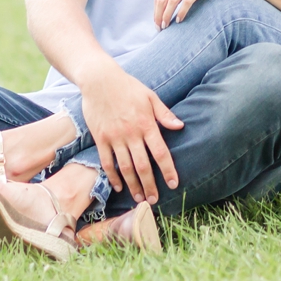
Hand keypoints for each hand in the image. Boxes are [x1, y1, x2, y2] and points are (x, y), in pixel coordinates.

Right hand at [80, 66, 183, 203]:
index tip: (173, 184)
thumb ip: (165, 114)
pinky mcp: (100, 138)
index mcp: (147, 124)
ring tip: (139, 198)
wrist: (99, 80)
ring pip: (125, 168)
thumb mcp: (150, 96)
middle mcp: (131, 134)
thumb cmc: (128, 87)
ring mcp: (114, 137)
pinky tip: (119, 187)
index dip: (168, 170)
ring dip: (133, 185)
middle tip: (154, 200)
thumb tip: (180, 126)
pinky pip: (107, 162)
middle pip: (143, 166)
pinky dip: (113, 177)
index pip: (160, 152)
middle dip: (150, 185)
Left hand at [153, 0, 241, 27]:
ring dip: (167, 15)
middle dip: (158, 16)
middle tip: (159, 28)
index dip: (156, 12)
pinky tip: (179, 20)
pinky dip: (181, 12)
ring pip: (172, 1)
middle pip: (162, 0)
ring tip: (166, 26)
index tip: (157, 23)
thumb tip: (169, 3)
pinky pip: (187, 1)